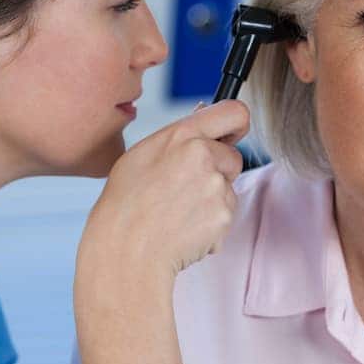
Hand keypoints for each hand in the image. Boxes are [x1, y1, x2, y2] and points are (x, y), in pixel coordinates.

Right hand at [77, 99, 249, 282]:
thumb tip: (204, 113)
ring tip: (177, 211)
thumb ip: (179, 134)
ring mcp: (216, 187)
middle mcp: (204, 156)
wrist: (126, 251)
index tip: (231, 135)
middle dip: (218, 170)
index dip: (237, 124)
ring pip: (228, 188)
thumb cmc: (126, 204)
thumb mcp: (142, 154)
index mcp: (183, 135)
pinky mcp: (224, 216)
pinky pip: (225, 215)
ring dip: (212, 199)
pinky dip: (211, 223)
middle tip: (185, 188)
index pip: (234, 112)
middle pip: (234, 156)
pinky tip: (183, 228)